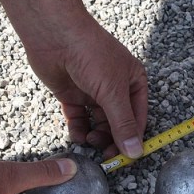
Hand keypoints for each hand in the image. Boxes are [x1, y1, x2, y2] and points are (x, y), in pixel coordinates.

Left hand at [23, 13, 148, 159]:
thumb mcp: (113, 92)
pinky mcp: (72, 95)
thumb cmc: (91, 54)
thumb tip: (135, 152)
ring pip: (98, 123)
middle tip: (105, 156)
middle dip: (112, 139)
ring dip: (95, 136)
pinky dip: (78, 129)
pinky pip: (79, 118)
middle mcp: (115, 88)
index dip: (133, 138)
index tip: (126, 157)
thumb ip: (123, 124)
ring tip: (89, 142)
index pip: (138, 117)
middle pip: (118, 123)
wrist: (55, 35)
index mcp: (133, 81)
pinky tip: (76, 135)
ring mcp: (93, 91)